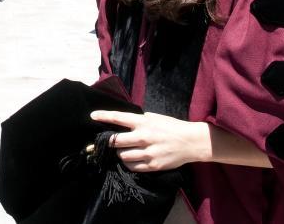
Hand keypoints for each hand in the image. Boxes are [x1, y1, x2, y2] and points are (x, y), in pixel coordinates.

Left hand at [89, 110, 209, 171]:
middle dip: (109, 141)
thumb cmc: (171, 127)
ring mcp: (148, 153)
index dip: (104, 116)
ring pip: (122, 155)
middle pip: (115, 141)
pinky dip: (128, 163)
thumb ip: (138, 120)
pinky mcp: (152, 165)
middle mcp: (143, 137)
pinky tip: (132, 158)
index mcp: (143, 122)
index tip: (92, 116)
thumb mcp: (155, 117)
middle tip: (108, 142)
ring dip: (120, 153)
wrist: (191, 142)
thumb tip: (122, 122)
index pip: (119, 118)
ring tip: (125, 150)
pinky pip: (132, 166)